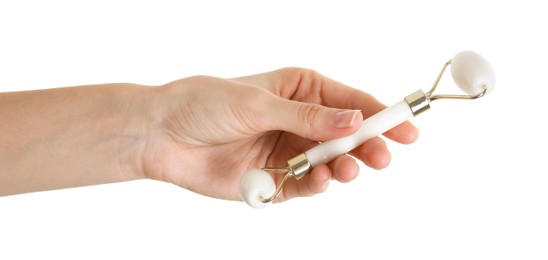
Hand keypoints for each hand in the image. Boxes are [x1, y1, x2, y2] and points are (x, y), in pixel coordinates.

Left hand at [141, 68, 418, 201]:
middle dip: (367, 147)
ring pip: (331, 163)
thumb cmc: (205, 104)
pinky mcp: (276, 179)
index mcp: (301, 90)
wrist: (162, 136)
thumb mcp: (259, 104)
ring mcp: (289, 150)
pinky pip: (306, 185)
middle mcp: (299, 120)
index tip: (407, 128)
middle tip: (382, 157)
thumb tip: (353, 122)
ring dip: (343, 168)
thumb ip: (308, 119)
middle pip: (347, 136)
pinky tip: (318, 180)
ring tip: (347, 169)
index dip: (380, 115)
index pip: (350, 102)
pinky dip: (316, 185)